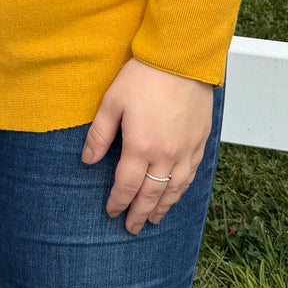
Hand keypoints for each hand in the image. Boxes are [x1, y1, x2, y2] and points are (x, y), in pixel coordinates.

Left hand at [81, 56, 213, 233]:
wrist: (181, 60)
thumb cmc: (144, 77)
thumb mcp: (112, 102)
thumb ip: (100, 135)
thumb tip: (87, 160)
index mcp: (141, 147)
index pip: (126, 185)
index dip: (117, 202)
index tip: (111, 212)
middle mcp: (165, 155)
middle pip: (151, 195)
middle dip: (139, 213)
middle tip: (131, 228)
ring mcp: (186, 150)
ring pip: (174, 190)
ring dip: (162, 208)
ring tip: (154, 220)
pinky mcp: (199, 142)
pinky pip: (191, 175)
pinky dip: (182, 190)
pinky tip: (176, 194)